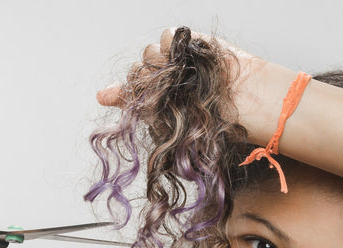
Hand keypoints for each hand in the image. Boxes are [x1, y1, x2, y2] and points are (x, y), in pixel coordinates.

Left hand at [95, 28, 283, 143]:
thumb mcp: (164, 116)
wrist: (242, 101)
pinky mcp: (189, 43)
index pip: (131, 86)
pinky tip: (184, 58)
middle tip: (168, 89)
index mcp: (158, 101)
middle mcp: (165, 80)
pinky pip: (167, 36)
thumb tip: (100, 96)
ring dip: (159, 64)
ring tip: (181, 77)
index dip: (134, 89)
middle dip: (146, 78)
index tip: (149, 97)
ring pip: (148, 53)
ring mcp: (175, 61)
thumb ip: (131, 100)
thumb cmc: (209, 117)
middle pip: (137, 69)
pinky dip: (172, 45)